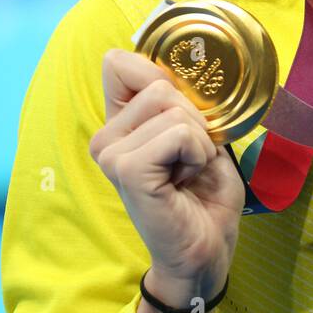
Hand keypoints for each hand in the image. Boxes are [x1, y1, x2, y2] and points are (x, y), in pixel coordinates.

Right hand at [90, 49, 243, 291]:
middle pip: (158, 84)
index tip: (181, 117)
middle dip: (193, 119)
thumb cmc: (204, 194)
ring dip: (199, 141)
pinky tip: (184, 181)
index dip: (160, 76)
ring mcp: (111, 154)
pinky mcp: (127, 170)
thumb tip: (175, 66)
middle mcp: (105, 137)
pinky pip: (179, 134)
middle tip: (190, 159)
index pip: (119, 62)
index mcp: (119, 123)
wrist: (206, 249)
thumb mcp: (197, 134)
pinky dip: (197, 155)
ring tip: (188, 172)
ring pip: (172, 109)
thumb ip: (179, 100)